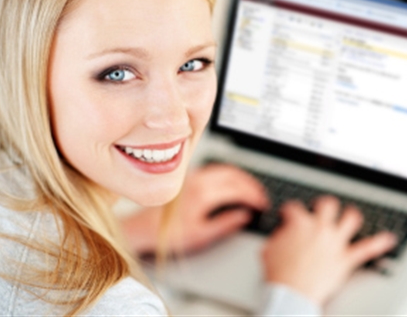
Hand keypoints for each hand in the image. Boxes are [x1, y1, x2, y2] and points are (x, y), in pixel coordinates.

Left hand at [122, 164, 268, 254]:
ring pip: (225, 169)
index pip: (238, 189)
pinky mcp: (189, 176)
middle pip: (234, 175)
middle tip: (261, 197)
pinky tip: (233, 184)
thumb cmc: (168, 234)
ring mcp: (193, 176)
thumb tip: (244, 216)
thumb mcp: (201, 235)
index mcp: (203, 194)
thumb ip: (225, 224)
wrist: (144, 228)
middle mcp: (198, 180)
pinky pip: (215, 169)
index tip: (262, 204)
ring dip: (242, 178)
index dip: (254, 196)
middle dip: (251, 185)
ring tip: (252, 190)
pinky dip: (230, 175)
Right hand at [262, 196, 396, 305]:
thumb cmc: (279, 273)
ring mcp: (335, 242)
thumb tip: (283, 232)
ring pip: (351, 218)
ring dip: (351, 215)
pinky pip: (368, 248)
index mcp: (299, 223)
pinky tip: (389, 238)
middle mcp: (320, 228)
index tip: (289, 215)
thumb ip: (279, 235)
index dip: (290, 211)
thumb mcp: (269, 248)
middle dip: (324, 205)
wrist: (291, 294)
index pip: (294, 207)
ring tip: (351, 215)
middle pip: (328, 204)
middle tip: (322, 209)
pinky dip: (380, 243)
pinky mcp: (345, 259)